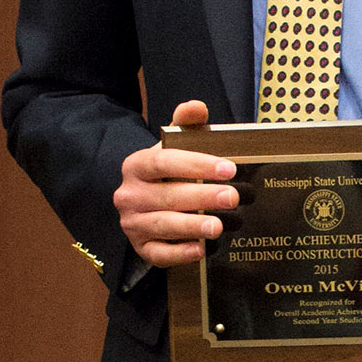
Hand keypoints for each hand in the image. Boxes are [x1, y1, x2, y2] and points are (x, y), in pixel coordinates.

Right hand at [113, 100, 237, 266]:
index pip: (164, 162)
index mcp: (136, 166)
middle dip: (202, 197)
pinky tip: (200, 250)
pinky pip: (158, 254)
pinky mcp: (140, 247)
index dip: (196, 165)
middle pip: (167, 196)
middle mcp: (129, 195)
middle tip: (232, 197)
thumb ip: (185, 124)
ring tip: (218, 226)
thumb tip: (197, 107)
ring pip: (163, 225)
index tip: (227, 169)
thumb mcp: (171, 145)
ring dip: (192, 227)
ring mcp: (133, 223)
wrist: (142, 200)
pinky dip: (179, 253)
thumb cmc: (164, 172)